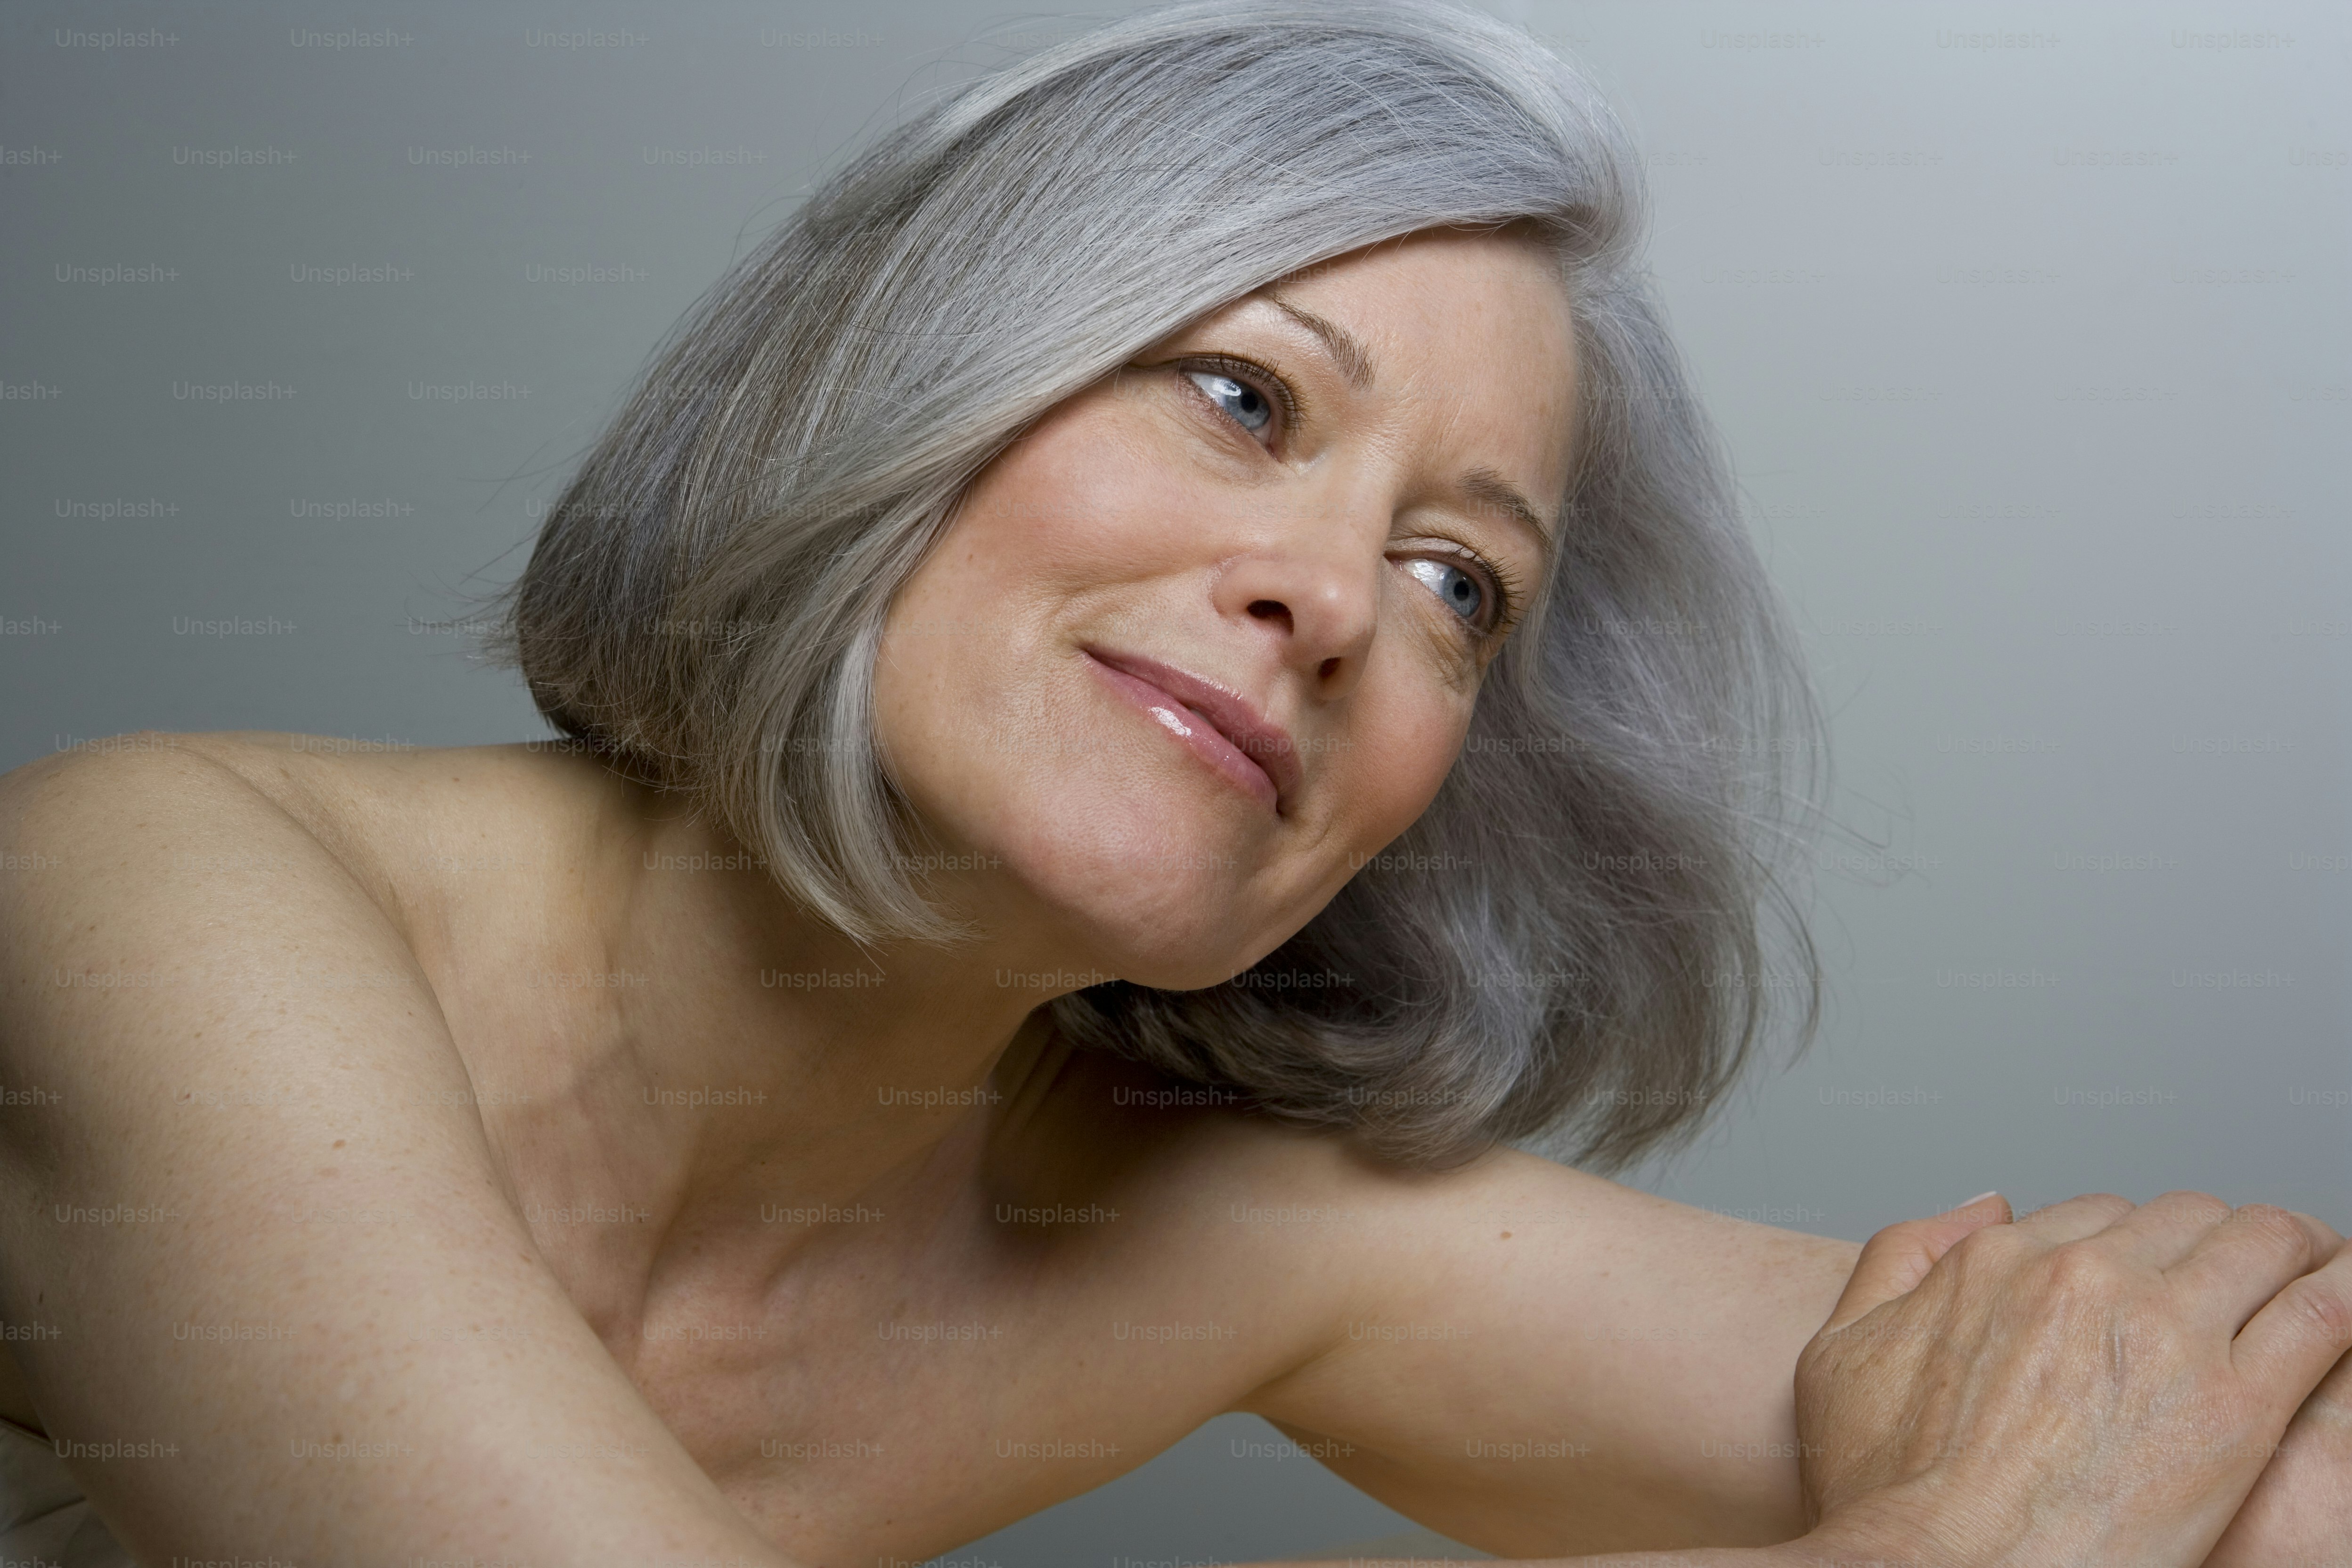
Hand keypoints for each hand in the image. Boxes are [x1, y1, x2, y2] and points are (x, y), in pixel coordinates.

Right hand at [1790, 1189, 2351, 1567]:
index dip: (2132, 1246)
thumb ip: (1897, 1258)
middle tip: (2240, 1276)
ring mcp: (2166, 1333)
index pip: (2098, 1212)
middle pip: (2185, 1215)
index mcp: (1997, 1262)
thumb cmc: (1890, 1494)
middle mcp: (2083, 1277)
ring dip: (2294, 1249)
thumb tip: (1982, 1206)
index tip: (2154, 1279)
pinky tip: (2351, 1294)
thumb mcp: (1841, 1355)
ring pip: (2264, 1241)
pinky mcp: (2236, 1403)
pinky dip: (2347, 1289)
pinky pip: (2323, 1310)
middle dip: (2214, 1241)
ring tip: (2316, 1271)